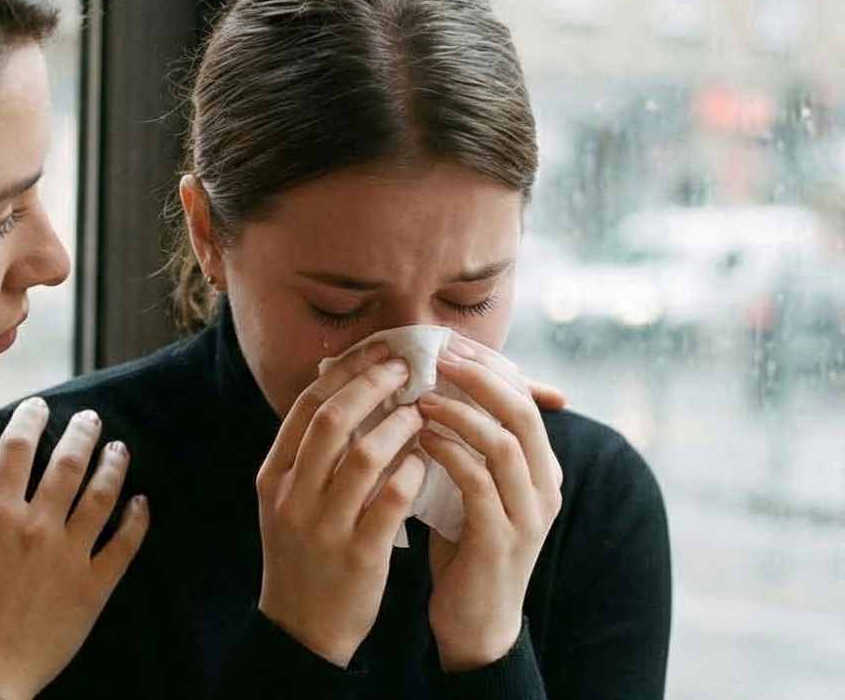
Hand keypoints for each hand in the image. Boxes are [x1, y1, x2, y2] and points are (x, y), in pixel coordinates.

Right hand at [0, 398, 148, 699]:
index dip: (29, 421)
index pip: (16, 450)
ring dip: (113, 466)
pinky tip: (142, 502)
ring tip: (120, 449)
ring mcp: (70, 556)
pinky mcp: (93, 587)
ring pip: (101, 496)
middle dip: (81, 433)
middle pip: (66, 464)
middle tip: (92, 418)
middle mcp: (38, 526)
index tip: (39, 406)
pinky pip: (123, 545)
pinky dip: (136, 520)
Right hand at [255, 342, 428, 667]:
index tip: (378, 350)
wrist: (302, 627)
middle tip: (406, 367)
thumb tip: (348, 396)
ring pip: (366, 456)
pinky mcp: (358, 554)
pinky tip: (427, 462)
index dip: (345, 372)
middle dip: (372, 385)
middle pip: (332, 421)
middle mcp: (294, 496)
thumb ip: (310, 456)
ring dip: (400, 427)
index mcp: (275, 476)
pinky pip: (392, 501)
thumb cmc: (303, 555)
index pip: (307, 407)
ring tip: (422, 414)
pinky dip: (413, 474)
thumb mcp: (288, 502)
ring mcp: (324, 526)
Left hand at [417, 337, 562, 671]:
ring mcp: (527, 515)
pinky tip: (419, 440)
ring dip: (460, 415)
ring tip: (420, 397)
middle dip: (480, 379)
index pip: (524, 399)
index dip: (489, 368)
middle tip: (436, 356)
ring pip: (504, 445)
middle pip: (522, 413)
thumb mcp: (470, 486)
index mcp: (540, 468)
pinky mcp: (501, 540)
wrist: (476, 620)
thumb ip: (465, 444)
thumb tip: (430, 386)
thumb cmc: (465, 545)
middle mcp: (544, 487)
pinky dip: (449, 456)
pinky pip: (478, 485)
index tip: (446, 343)